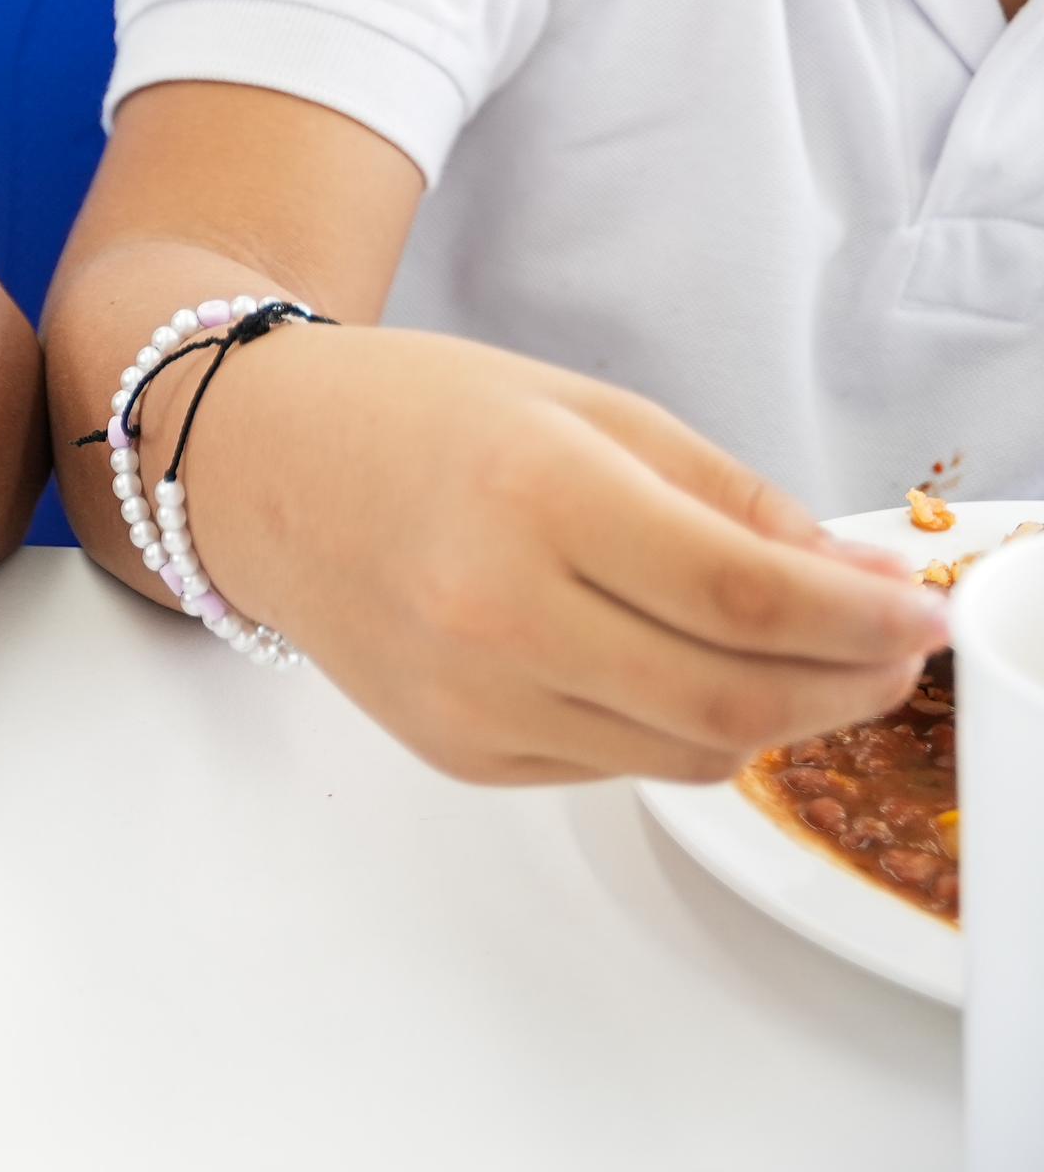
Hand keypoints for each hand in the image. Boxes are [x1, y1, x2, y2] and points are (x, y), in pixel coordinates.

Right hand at [164, 328, 948, 784]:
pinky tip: (665, 666)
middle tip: (890, 658)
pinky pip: (613, 762)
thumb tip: (858, 582)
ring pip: (686, 751)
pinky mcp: (455, 749)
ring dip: (772, 715)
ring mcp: (469, 695)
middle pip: (732, 696)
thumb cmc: (410, 415)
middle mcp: (494, 610)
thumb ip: (727, 497)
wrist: (252, 464)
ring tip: (794, 662)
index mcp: (534, 498)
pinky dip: (671, 726)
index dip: (863, 618)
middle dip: (844, 686)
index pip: (746, 593)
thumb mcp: (584, 408)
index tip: (920, 616)